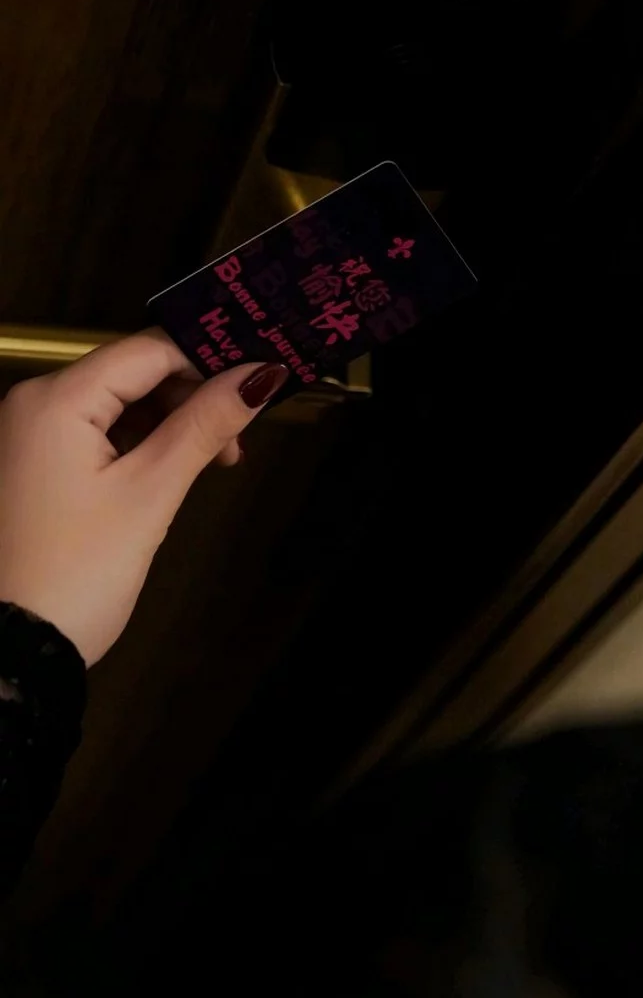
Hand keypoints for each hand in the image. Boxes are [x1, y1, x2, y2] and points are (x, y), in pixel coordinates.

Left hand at [0, 331, 287, 665]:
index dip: (210, 355)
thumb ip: (205, 426)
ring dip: (170, 422)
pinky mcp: (32, 464)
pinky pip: (96, 432)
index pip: (149, 348)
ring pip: (118, 403)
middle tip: (240, 437)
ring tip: (214, 461)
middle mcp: (33, 403)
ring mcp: (28, 434)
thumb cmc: (76, 573)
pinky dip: (139, 443)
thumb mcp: (150, 494)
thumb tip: (260, 375)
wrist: (13, 649)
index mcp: (56, 399)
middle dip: (192, 395)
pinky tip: (171, 471)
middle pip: (133, 372)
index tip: (262, 373)